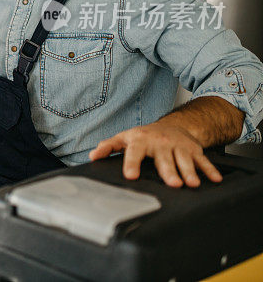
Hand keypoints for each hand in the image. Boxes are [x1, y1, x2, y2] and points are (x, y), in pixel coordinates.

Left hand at [89, 122, 222, 187]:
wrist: (172, 125)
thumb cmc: (144, 136)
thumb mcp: (124, 138)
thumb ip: (108, 147)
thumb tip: (93, 157)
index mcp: (140, 141)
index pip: (134, 152)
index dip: (131, 163)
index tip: (131, 176)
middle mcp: (160, 142)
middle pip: (164, 158)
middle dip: (168, 171)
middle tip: (172, 183)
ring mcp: (178, 146)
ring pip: (184, 159)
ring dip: (189, 171)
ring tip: (192, 184)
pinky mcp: (194, 150)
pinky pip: (203, 160)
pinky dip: (209, 170)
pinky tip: (214, 179)